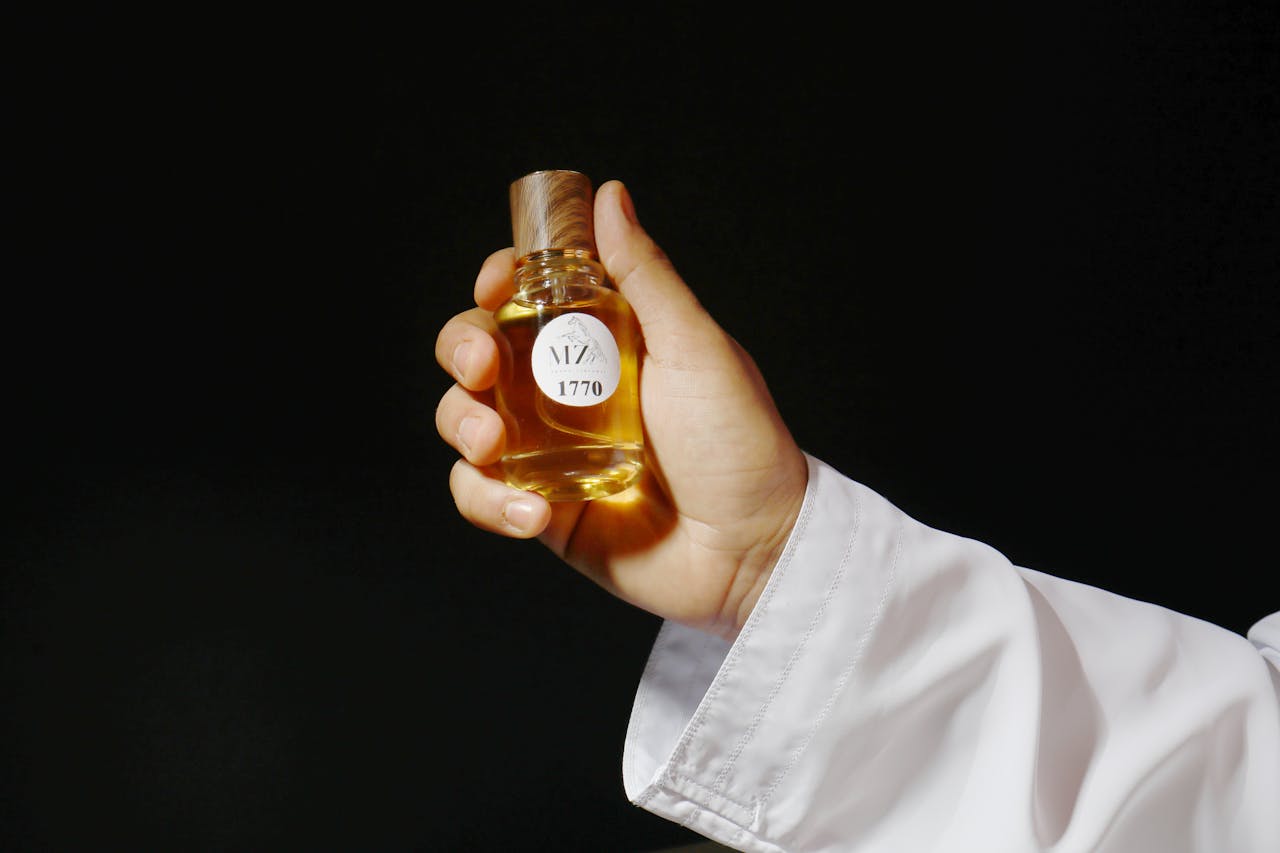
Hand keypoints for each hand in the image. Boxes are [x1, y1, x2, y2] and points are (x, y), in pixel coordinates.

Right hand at [435, 180, 807, 639]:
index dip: (497, 283)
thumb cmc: (739, 443)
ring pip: (461, 418)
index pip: (526, 296)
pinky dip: (486, 501)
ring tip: (493, 443)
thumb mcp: (695, 347)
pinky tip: (531, 513)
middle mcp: (566, 390)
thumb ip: (645, 276)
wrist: (752, 550)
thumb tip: (609, 195)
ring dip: (459, 422)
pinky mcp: (540, 509)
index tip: (497, 286)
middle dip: (460, 348)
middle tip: (479, 366)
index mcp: (602, 341)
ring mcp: (547, 451)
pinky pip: (479, 494)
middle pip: (475, 351)